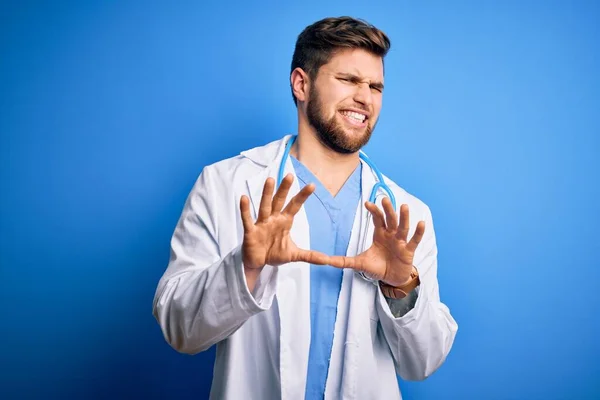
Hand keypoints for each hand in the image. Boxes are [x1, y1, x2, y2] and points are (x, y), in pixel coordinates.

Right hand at [239, 173, 331, 289]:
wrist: (257, 263)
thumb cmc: (274, 253)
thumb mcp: (295, 255)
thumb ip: (312, 256)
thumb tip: (329, 260)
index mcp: (284, 221)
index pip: (295, 206)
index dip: (302, 196)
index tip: (312, 185)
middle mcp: (273, 219)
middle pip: (279, 201)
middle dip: (284, 189)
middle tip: (290, 175)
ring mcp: (261, 224)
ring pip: (265, 206)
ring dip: (267, 194)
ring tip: (270, 180)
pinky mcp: (251, 232)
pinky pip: (247, 219)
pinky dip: (245, 210)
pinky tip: (244, 198)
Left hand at [329, 197, 424, 286]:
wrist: (391, 279)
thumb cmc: (377, 266)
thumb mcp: (359, 263)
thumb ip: (344, 260)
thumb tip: (325, 260)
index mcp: (380, 234)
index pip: (377, 219)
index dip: (374, 211)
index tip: (367, 203)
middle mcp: (391, 235)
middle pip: (390, 219)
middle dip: (388, 210)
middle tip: (384, 199)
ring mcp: (401, 242)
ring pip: (402, 227)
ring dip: (404, 217)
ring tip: (404, 206)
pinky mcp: (409, 251)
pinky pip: (414, 240)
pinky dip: (418, 232)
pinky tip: (421, 223)